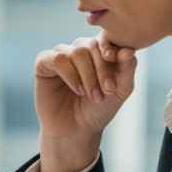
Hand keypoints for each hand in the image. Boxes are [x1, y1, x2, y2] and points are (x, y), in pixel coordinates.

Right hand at [34, 35, 136, 171]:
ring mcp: (61, 54)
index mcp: (98, 50)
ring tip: (93, 96)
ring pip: (77, 52)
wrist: (76, 129)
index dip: (112, 55)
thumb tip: (127, 50)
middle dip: (102, 69)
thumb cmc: (99, 109)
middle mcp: (79, 48)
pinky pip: (57, 59)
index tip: (116, 72)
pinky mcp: (44, 62)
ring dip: (88, 76)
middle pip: (92, 46)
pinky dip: (70, 74)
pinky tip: (78, 90)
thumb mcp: (120, 90)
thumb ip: (127, 69)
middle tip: (108, 90)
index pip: (107, 41)